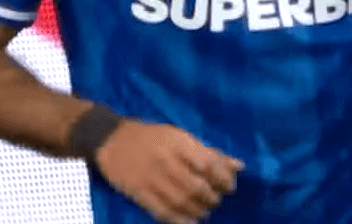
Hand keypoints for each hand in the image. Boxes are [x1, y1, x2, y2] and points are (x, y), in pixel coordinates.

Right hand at [94, 119, 243, 223]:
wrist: (112, 141)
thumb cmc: (152, 137)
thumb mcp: (180, 137)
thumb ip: (209, 152)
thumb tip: (239, 166)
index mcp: (178, 142)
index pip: (208, 164)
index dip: (223, 178)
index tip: (229, 186)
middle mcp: (166, 160)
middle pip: (196, 186)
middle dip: (211, 197)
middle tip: (216, 200)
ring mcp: (151, 178)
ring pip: (181, 201)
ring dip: (198, 210)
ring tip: (204, 210)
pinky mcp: (139, 193)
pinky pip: (162, 211)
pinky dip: (179, 220)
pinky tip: (190, 221)